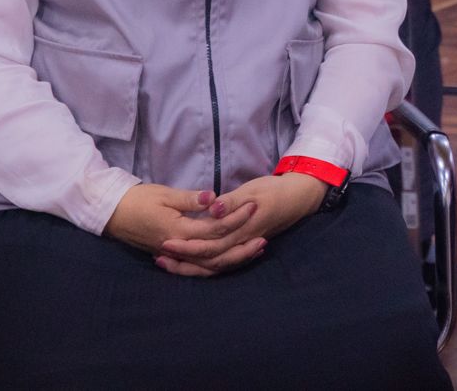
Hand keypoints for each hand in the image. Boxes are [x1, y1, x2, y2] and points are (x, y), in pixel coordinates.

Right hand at [103, 183, 259, 273]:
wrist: (112, 213)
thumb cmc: (138, 200)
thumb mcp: (164, 194)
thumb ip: (189, 199)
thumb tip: (213, 198)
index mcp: (177, 231)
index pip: (214, 229)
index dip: (236, 218)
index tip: (254, 206)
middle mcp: (178, 248)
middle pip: (216, 254)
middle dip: (241, 247)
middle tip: (264, 238)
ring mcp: (175, 254)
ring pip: (208, 265)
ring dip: (232, 259)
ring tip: (254, 251)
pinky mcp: (173, 255)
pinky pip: (199, 265)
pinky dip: (217, 263)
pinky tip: (231, 257)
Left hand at [154, 172, 327, 276]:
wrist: (297, 199)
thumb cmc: (274, 191)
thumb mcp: (254, 190)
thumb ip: (232, 201)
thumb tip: (213, 209)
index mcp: (242, 229)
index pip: (211, 245)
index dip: (187, 246)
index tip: (165, 243)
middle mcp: (242, 243)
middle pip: (209, 260)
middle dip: (183, 260)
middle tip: (159, 257)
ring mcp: (243, 247)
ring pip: (214, 266)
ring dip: (191, 267)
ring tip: (168, 263)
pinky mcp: (242, 246)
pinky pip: (221, 262)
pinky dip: (203, 265)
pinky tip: (189, 263)